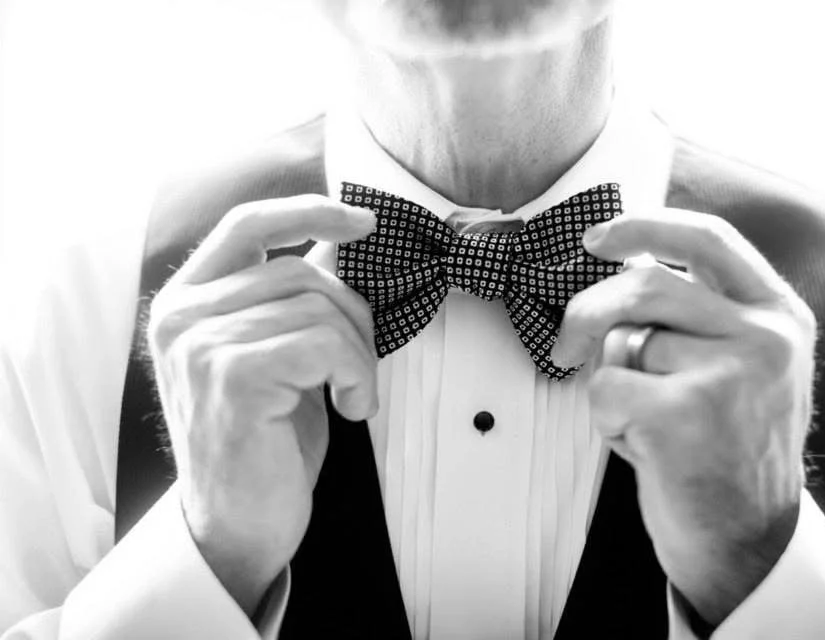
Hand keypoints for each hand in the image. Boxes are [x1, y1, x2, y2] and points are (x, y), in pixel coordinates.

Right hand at [145, 195, 377, 615]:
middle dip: (354, 315)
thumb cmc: (265, 439)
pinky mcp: (231, 376)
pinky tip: (350, 408)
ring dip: (358, 354)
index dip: (309, 210)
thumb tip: (341, 238)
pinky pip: (324, 343)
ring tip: (353, 394)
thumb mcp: (279, 353)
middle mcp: (181, 316)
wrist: (239, 523)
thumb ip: (293, 297)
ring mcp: (200, 344)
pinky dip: (356, 373)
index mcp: (187, 301)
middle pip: (302, 272)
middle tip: (359, 366)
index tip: (365, 220)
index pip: (247, 223)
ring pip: (320, 307)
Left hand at [552, 209, 816, 625]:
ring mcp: (730, 373)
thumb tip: (613, 279)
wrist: (747, 540)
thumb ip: (696, 317)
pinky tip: (644, 449)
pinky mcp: (687, 414)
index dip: (646, 226)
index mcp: (780, 316)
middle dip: (589, 311)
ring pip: (622, 345)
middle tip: (566, 345)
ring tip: (646, 422)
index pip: (709, 239)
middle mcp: (765, 337)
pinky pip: (605, 391)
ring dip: (614, 384)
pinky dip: (607, 421)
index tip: (596, 238)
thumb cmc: (727, 450)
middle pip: (646, 285)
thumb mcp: (739, 368)